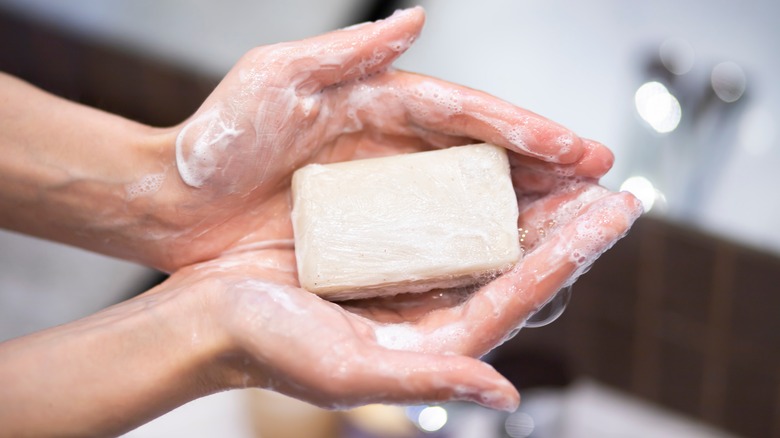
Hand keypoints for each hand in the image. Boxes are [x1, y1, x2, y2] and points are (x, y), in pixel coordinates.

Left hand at [152, 7, 612, 270]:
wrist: (172, 201)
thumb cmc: (216, 137)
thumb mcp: (277, 76)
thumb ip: (349, 50)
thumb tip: (416, 18)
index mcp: (379, 103)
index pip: (469, 114)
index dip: (529, 130)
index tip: (583, 150)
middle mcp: (392, 148)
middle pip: (484, 158)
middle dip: (547, 172)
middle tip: (604, 190)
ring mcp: (383, 195)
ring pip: (470, 203)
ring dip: (526, 214)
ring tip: (579, 227)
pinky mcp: (367, 237)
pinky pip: (434, 243)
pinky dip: (477, 250)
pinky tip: (512, 263)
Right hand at [164, 163, 640, 412]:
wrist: (208, 316)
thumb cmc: (267, 348)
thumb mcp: (348, 370)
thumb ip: (428, 378)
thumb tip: (505, 394)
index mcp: (431, 344)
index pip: (517, 296)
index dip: (568, 255)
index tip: (611, 215)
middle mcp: (429, 312)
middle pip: (514, 266)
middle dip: (565, 229)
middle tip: (609, 189)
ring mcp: (407, 278)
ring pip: (485, 238)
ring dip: (529, 206)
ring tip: (571, 173)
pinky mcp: (382, 249)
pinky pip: (440, 218)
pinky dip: (473, 193)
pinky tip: (495, 168)